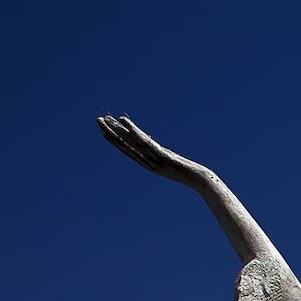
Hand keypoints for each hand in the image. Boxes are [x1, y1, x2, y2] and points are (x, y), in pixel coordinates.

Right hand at [98, 115, 214, 188]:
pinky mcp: (162, 156)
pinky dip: (133, 131)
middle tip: (97, 119)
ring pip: (131, 142)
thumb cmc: (193, 176)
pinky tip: (123, 121)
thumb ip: (168, 161)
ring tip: (105, 119)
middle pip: (126, 145)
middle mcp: (149, 161)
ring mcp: (154, 158)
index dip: (116, 141)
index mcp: (151, 164)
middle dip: (111, 132)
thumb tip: (163, 155)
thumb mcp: (177, 166)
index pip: (129, 151)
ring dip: (116, 130)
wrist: (203, 182)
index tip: (105, 130)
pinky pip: (145, 142)